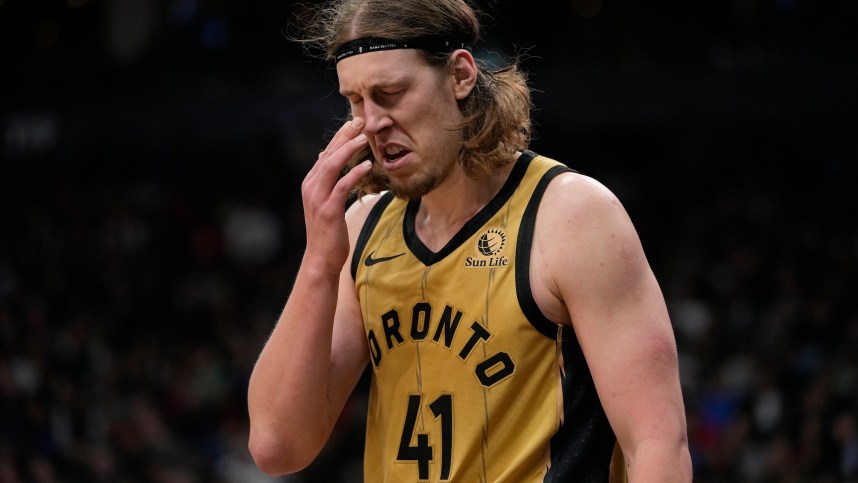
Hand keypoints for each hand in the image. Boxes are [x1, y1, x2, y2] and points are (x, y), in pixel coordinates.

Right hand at [300, 117, 371, 275]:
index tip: (354, 123)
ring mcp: (318, 198)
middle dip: (344, 136)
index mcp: (311, 183)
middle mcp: (311, 187)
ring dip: (348, 150)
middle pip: (328, 155)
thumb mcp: (325, 202)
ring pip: (332, 166)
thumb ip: (327, 182)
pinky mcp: (328, 210)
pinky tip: (366, 166)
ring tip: (363, 138)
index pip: (326, 154)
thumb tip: (328, 161)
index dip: (339, 137)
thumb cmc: (327, 232)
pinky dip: (354, 174)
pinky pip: (342, 186)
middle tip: (359, 121)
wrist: (321, 259)